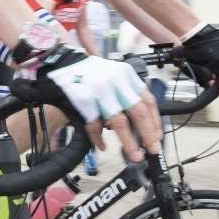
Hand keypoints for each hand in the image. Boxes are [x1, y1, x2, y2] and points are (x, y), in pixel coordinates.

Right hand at [24, 46, 161, 159]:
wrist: (61, 63)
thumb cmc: (88, 73)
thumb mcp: (113, 75)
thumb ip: (126, 94)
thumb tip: (141, 124)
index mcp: (127, 75)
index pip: (148, 101)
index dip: (155, 122)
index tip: (157, 138)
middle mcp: (116, 82)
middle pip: (138, 112)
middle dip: (148, 135)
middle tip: (152, 150)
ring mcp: (100, 92)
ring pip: (119, 122)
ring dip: (129, 143)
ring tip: (134, 155)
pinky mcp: (84, 101)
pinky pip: (95, 125)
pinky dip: (99, 138)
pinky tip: (102, 145)